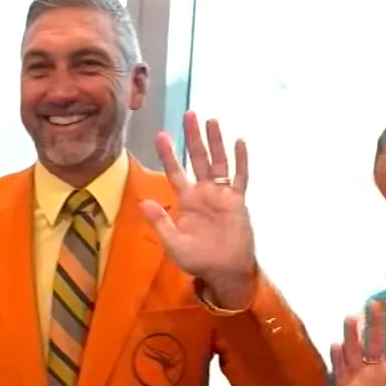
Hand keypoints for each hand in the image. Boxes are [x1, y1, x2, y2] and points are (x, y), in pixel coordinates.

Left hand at [144, 111, 255, 307]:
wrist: (225, 271)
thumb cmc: (198, 260)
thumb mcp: (174, 245)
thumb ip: (161, 223)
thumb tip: (144, 203)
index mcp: (186, 201)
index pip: (175, 172)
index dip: (168, 154)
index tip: (161, 134)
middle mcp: (203, 193)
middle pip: (197, 159)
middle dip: (193, 137)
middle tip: (188, 114)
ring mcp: (221, 195)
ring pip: (218, 162)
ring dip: (215, 142)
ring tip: (211, 120)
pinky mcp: (238, 201)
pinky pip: (240, 177)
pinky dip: (240, 160)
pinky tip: (239, 142)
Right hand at [332, 302, 385, 385]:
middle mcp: (376, 370)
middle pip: (374, 342)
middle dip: (375, 324)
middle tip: (374, 303)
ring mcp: (360, 378)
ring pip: (355, 352)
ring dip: (353, 336)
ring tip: (352, 317)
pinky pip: (341, 371)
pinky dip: (338, 359)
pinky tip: (336, 345)